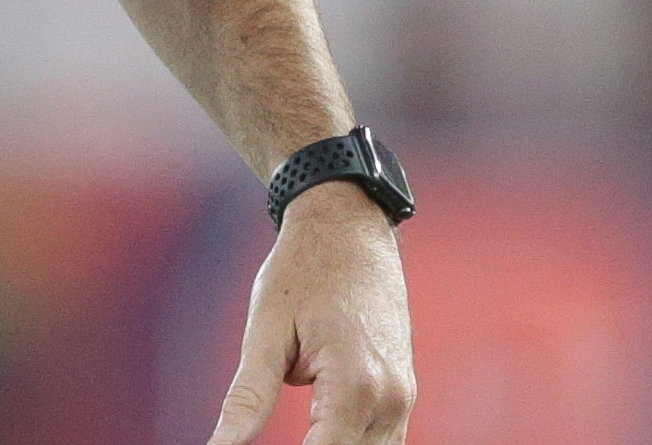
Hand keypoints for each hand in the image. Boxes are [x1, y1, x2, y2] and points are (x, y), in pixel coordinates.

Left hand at [205, 185, 414, 444]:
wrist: (349, 227)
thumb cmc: (302, 271)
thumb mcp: (265, 330)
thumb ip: (248, 397)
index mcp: (355, 387)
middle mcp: (390, 400)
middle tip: (254, 439)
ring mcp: (403, 397)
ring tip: (296, 428)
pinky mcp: (403, 391)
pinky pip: (380, 439)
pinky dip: (348, 441)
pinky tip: (314, 431)